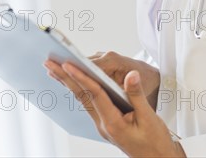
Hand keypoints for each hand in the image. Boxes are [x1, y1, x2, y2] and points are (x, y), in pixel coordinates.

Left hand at [44, 60, 185, 157]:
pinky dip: (79, 90)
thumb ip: (137, 94)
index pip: (94, 94)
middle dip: (64, 78)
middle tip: (50, 63)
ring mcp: (103, 125)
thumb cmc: (155, 141)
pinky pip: (89, 103)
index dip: (82, 77)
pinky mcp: (106, 123)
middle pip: (81, 96)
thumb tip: (130, 74)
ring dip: (68, 83)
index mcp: (113, 123)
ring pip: (83, 100)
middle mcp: (104, 125)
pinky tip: (73, 83)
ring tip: (54, 69)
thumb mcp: (149, 117)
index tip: (68, 64)